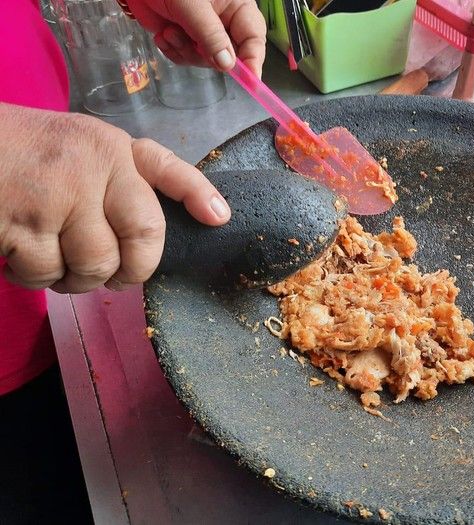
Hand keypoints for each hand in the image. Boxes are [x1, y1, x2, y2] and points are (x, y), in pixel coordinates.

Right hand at [0, 103, 230, 292]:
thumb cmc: (28, 154)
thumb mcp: (85, 149)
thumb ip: (132, 178)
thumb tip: (201, 218)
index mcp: (110, 148)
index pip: (166, 170)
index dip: (198, 195)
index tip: (220, 219)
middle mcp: (90, 167)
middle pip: (142, 237)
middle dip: (132, 269)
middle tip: (115, 275)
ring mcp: (55, 195)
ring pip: (93, 266)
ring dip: (77, 278)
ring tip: (57, 257)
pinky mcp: (18, 225)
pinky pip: (45, 275)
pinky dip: (35, 278)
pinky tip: (20, 254)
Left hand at [128, 0, 266, 76]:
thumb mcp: (192, 6)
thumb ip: (211, 36)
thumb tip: (228, 65)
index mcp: (236, 5)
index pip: (254, 37)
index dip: (253, 60)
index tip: (250, 81)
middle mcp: (224, 20)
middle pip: (231, 55)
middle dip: (208, 56)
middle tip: (192, 45)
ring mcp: (204, 31)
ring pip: (207, 60)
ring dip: (186, 52)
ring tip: (169, 32)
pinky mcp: (186, 38)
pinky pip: (188, 58)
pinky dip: (174, 51)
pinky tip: (163, 34)